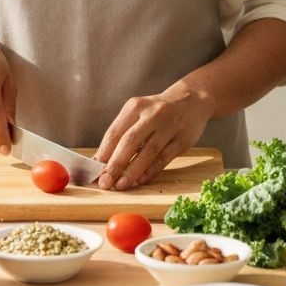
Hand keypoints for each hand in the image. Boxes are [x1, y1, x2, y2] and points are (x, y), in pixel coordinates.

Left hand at [94, 84, 210, 190]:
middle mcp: (151, 114)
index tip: (94, 171)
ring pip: (147, 152)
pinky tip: (140, 181)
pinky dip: (150, 171)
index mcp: (135, 106)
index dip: (103, 153)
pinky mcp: (182, 140)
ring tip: (120, 186)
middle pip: (129, 142)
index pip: (115, 132)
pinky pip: (163, 159)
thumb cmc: (157, 111)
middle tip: (105, 182)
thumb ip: (122, 133)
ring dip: (132, 172)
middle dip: (115, 164)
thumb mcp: (138, 112)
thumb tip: (102, 160)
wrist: (191, 100)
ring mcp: (168, 127)